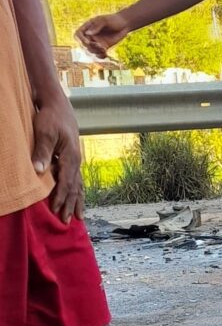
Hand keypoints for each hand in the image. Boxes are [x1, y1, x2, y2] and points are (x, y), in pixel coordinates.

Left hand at [33, 94, 83, 222]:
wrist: (57, 104)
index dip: (61, 198)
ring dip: (77, 200)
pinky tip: (76, 196)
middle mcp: (76, 159)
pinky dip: (76, 190)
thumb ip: (42, 152)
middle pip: (75, 186)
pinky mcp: (72, 156)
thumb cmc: (50, 117)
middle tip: (68, 222)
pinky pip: (76, 177)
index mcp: (71, 156)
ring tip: (78, 216)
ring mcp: (76, 158)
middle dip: (71, 204)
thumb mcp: (44, 133)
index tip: (55, 212)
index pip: (67, 182)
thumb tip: (39, 171)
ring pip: (78, 183)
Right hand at [75, 12, 129, 57]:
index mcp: (87, 28)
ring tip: (104, 49)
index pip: (78, 35)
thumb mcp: (105, 20)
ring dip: (96, 52)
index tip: (88, 42)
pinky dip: (100, 56)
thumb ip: (96, 26)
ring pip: (90, 51)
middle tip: (100, 46)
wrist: (125, 24)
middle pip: (83, 45)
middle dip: (90, 47)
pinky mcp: (103, 47)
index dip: (80, 40)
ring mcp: (96, 42)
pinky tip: (106, 55)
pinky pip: (98, 55)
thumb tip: (87, 33)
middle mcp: (90, 36)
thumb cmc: (114, 19)